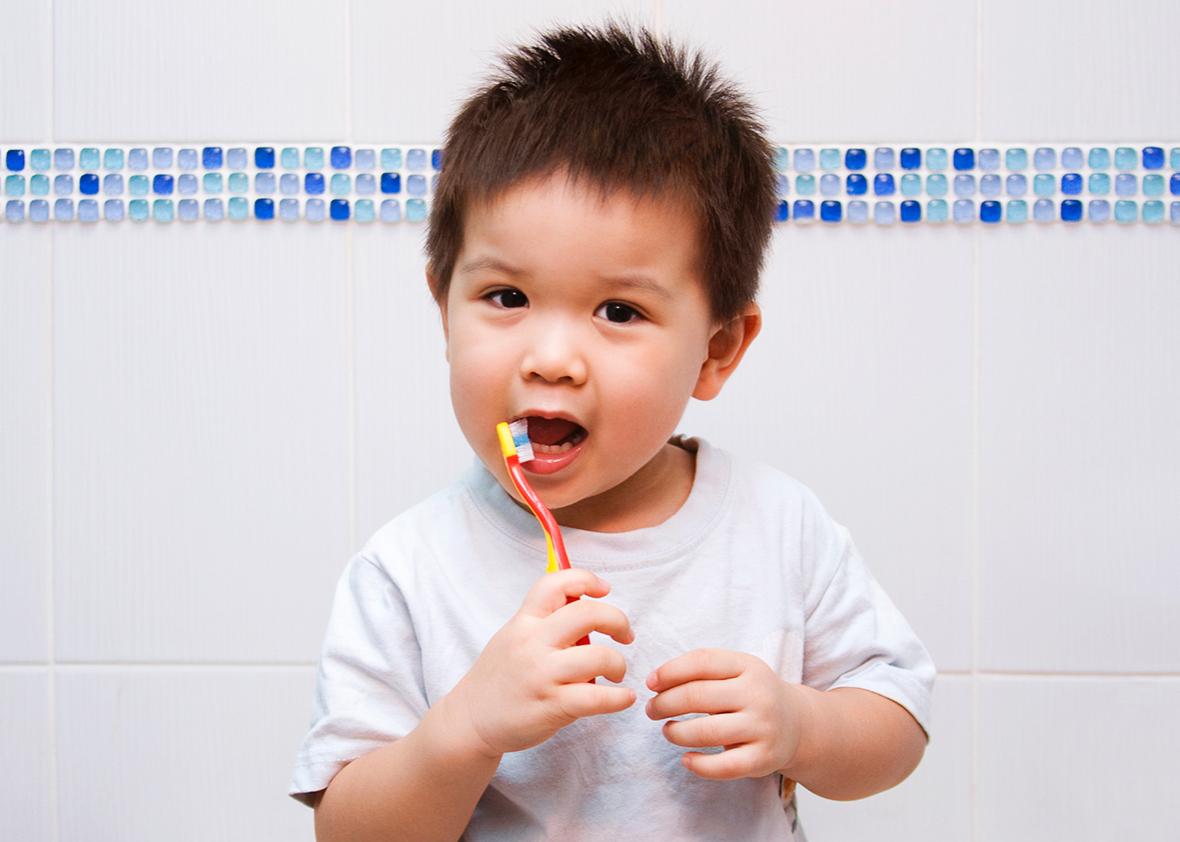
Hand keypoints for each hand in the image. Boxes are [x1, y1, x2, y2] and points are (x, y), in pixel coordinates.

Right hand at [445, 568, 635, 758]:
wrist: (470, 721)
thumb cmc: (498, 677)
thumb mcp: (512, 637)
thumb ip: (543, 621)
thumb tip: (584, 606)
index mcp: (524, 621)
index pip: (555, 584)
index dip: (586, 579)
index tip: (604, 590)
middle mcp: (533, 643)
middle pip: (588, 614)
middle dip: (617, 620)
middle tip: (625, 635)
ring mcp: (542, 675)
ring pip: (599, 657)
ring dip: (619, 664)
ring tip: (616, 672)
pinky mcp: (551, 707)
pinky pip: (597, 698)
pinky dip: (618, 698)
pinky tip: (623, 698)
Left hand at [645, 648, 809, 779]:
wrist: (798, 724)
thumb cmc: (753, 694)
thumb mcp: (736, 670)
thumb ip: (701, 670)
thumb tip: (656, 681)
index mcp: (748, 666)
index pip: (701, 662)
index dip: (669, 671)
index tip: (651, 683)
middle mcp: (758, 695)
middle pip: (697, 696)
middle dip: (664, 703)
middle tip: (652, 710)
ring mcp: (762, 728)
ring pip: (705, 732)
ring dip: (676, 733)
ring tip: (668, 731)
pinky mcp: (763, 759)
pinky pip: (723, 766)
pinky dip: (698, 764)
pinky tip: (686, 758)